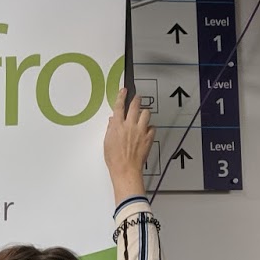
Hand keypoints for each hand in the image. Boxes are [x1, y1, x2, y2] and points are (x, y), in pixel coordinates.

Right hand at [103, 88, 152, 203]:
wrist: (126, 169)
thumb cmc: (114, 159)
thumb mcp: (107, 142)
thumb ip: (110, 129)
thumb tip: (112, 121)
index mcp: (117, 126)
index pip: (120, 106)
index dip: (122, 96)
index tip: (124, 90)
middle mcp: (130, 126)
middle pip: (135, 106)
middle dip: (136, 99)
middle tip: (136, 98)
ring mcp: (140, 131)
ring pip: (146, 114)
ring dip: (144, 113)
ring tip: (142, 115)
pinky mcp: (148, 138)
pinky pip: (152, 127)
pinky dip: (149, 128)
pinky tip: (146, 131)